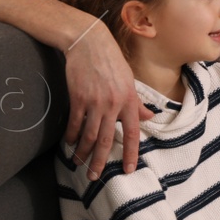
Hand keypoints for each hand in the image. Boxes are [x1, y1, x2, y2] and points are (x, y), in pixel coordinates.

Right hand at [64, 17, 152, 179]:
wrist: (89, 43)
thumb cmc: (112, 61)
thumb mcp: (130, 81)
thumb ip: (137, 103)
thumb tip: (149, 117)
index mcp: (129, 100)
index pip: (133, 133)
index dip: (131, 153)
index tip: (129, 170)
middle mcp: (114, 104)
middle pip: (107, 139)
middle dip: (100, 161)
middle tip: (94, 176)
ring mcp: (95, 102)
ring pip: (89, 135)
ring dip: (83, 152)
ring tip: (79, 163)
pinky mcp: (78, 98)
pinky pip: (75, 124)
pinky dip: (72, 136)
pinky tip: (70, 144)